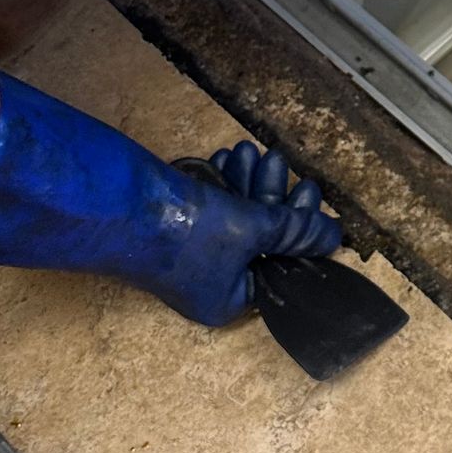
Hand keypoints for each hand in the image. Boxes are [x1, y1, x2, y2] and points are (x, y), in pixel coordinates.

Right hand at [0, 72, 340, 324]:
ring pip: (235, 218)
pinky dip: (222, 184)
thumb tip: (333, 236)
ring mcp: (189, 256)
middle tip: (281, 162)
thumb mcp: (253, 229)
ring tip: (251, 151)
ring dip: (247, 182)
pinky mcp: (172, 229)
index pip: (282, 268)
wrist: (118, 206)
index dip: (300, 230)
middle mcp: (209, 284)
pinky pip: (210, 208)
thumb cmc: (184, 230)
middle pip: (259, 241)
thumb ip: (295, 231)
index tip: (310, 192)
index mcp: (229, 301)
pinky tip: (227, 158)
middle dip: (271, 195)